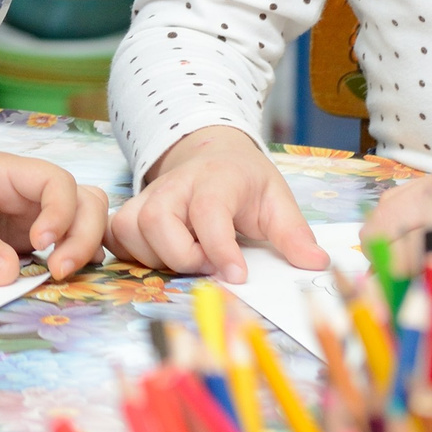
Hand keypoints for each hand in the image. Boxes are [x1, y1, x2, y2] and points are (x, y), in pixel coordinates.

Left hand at [0, 152, 108, 283]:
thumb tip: (9, 277)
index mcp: (8, 172)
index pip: (58, 182)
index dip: (61, 212)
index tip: (40, 242)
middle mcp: (28, 190)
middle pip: (84, 200)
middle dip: (83, 235)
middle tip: (59, 270)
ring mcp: (32, 213)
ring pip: (82, 219)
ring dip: (85, 245)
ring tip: (61, 273)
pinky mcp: (28, 236)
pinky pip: (65, 241)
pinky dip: (74, 255)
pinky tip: (61, 274)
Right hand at [107, 125, 320, 283]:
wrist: (209, 154)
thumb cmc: (244, 182)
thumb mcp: (276, 200)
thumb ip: (294, 233)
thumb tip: (315, 263)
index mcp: (216, 179)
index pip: (209, 212)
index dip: (220, 249)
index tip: (237, 276)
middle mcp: (174, 185)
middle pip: (158, 221)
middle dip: (183, 256)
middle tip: (210, 266)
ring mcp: (146, 196)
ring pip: (132, 230)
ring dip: (158, 258)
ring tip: (189, 260)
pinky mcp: (130, 210)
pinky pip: (116, 236)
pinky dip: (133, 254)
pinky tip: (161, 258)